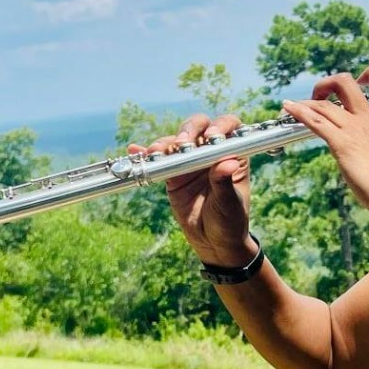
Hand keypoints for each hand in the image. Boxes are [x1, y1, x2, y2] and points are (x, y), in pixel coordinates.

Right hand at [133, 114, 254, 267]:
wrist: (213, 242)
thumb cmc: (229, 220)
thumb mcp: (229, 203)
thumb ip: (225, 183)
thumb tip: (228, 163)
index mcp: (233, 153)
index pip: (228, 127)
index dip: (220, 126)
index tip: (213, 136)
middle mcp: (210, 151)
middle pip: (199, 127)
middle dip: (189, 130)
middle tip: (182, 143)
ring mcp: (190, 161)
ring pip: (176, 142)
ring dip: (164, 143)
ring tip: (155, 152)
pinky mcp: (172, 173)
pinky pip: (159, 160)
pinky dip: (146, 155)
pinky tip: (135, 150)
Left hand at [280, 66, 368, 226]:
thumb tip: (368, 151)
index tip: (360, 81)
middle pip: (346, 83)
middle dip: (328, 83)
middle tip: (320, 96)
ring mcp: (355, 129)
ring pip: (324, 103)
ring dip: (305, 102)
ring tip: (293, 107)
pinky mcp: (342, 144)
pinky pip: (315, 121)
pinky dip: (298, 112)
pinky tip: (288, 107)